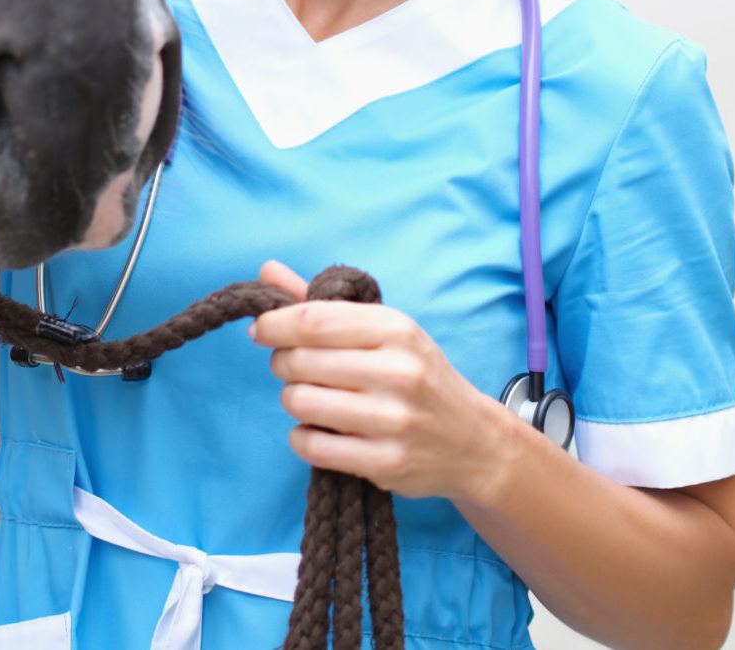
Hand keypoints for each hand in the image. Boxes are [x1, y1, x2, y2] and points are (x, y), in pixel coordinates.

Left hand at [249, 261, 508, 502]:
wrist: (475, 443)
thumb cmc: (417, 376)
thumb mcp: (382, 329)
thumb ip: (321, 304)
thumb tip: (267, 271)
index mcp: (394, 329)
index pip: (311, 319)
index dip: (273, 323)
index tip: (260, 330)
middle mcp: (396, 371)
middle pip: (298, 361)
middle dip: (282, 363)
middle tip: (294, 369)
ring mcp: (393, 420)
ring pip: (299, 402)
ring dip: (293, 401)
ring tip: (313, 399)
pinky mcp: (386, 463)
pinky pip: (311, 446)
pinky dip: (303, 438)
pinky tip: (320, 431)